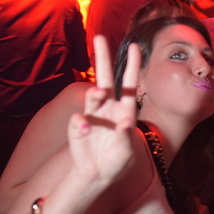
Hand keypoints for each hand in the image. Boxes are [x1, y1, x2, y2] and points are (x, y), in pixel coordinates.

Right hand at [67, 35, 138, 185]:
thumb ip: (125, 138)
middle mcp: (107, 108)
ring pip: (92, 95)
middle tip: (99, 37)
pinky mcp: (78, 127)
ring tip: (98, 92)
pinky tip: (86, 129)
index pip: (128, 84)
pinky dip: (81, 124)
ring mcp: (92, 116)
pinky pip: (79, 120)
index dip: (132, 65)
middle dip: (102, 58)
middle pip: (104, 78)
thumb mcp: (126, 152)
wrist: (98, 175)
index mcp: (124, 110)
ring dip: (95, 93)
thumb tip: (125, 124)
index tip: (136, 46)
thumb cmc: (116, 160)